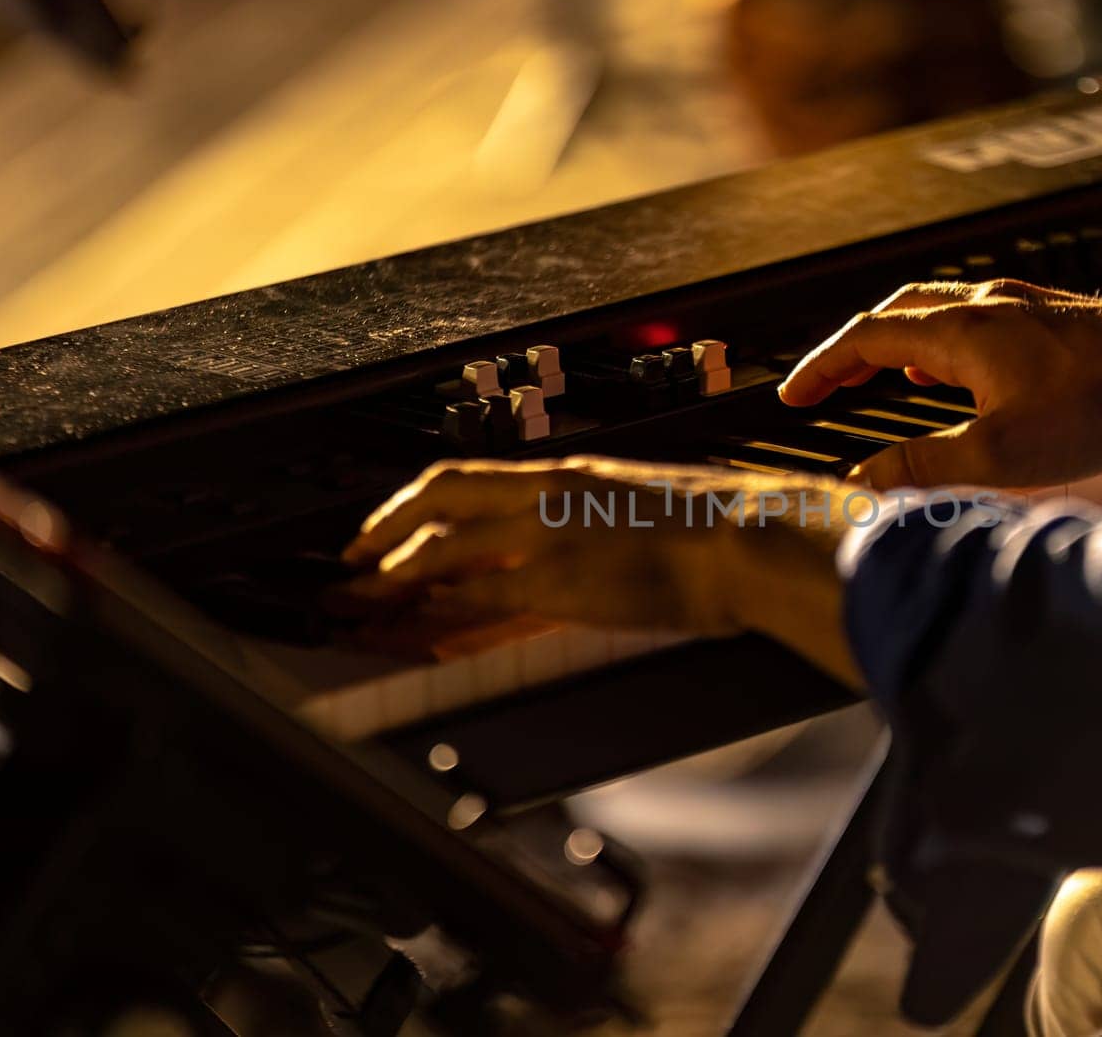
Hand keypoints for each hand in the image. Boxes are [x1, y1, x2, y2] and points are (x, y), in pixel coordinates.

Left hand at [340, 456, 867, 687]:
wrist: (751, 539)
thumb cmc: (720, 529)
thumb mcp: (647, 511)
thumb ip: (602, 523)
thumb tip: (585, 545)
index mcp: (571, 474)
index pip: (471, 476)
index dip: (418, 500)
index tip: (393, 522)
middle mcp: (547, 493)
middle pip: (436, 497)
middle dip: (381, 528)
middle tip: (351, 560)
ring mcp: (546, 534)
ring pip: (439, 547)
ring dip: (389, 577)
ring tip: (358, 603)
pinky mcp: (555, 579)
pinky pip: (473, 596)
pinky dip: (433, 613)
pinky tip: (413, 628)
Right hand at [780, 280, 1101, 488]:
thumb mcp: (1000, 454)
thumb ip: (923, 468)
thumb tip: (864, 480)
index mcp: (961, 332)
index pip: (866, 337)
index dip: (822, 366)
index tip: (792, 394)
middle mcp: (988, 307)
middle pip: (896, 314)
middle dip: (853, 350)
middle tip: (826, 384)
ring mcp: (1023, 307)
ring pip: (938, 313)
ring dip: (899, 343)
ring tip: (882, 378)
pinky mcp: (1056, 319)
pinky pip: (977, 320)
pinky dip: (944, 344)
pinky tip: (961, 375)